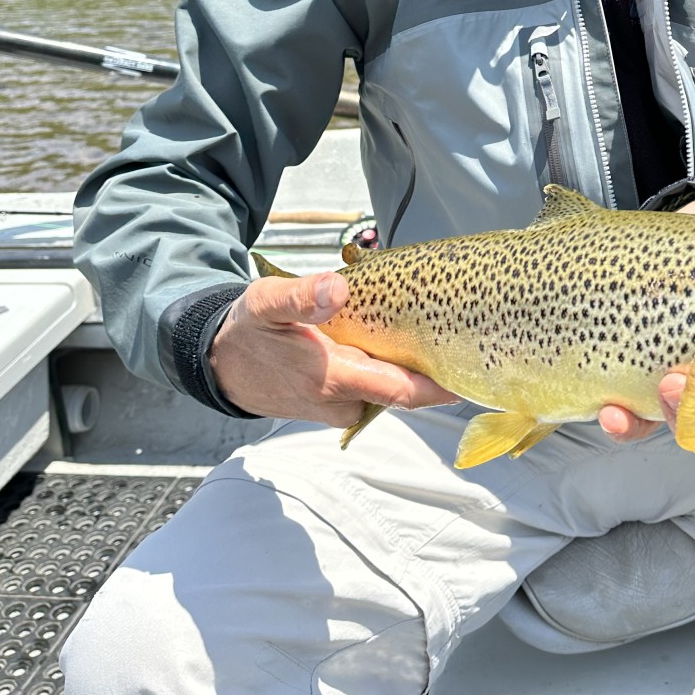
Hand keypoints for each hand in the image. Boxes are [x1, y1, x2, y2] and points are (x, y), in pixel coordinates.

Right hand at [210, 271, 460, 425]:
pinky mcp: (337, 402)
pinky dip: (386, 366)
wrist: (220, 364)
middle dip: (429, 365)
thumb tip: (335, 289)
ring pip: (387, 387)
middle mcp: (342, 400)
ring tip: (436, 329)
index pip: (401, 391)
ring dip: (406, 364)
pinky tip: (397, 339)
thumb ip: (300, 297)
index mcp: (333, 379)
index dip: (440, 386)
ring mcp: (340, 405)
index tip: (473, 371)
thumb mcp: (267, 303)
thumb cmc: (248, 331)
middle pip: (402, 388)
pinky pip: (373, 386)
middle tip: (460, 330)